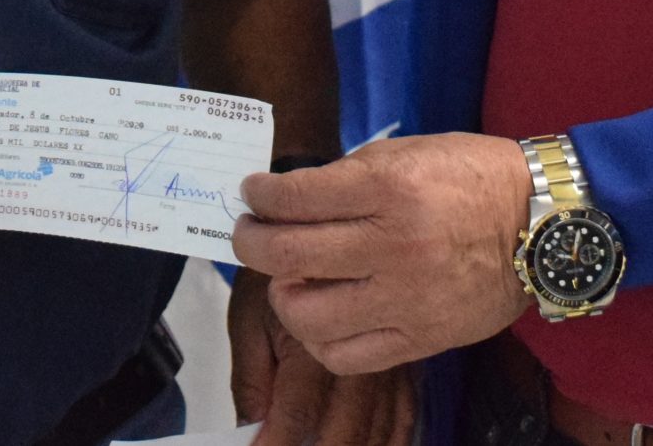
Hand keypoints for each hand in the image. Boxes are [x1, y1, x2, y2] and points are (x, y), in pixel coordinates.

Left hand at [229, 268, 417, 444]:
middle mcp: (356, 358)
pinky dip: (391, 438)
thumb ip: (250, 378)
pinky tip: (379, 445)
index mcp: (313, 346)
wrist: (330, 229)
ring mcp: (386, 363)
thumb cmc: (277, 277)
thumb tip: (247, 429)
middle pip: (345, 432)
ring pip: (379, 429)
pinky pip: (406, 415)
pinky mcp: (403, 363)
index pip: (295, 417)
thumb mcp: (249, 317)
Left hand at [233, 133, 530, 375]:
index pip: (297, 198)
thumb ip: (352, 174)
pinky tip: (318, 317)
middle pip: (289, 255)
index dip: (261, 196)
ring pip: (309, 315)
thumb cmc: (475, 179)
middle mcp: (394, 246)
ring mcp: (407, 299)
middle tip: (248, 233)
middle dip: (251, 242)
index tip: (253, 194)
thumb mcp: (412, 153)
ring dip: (281, 295)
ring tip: (285, 279)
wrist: (542, 227)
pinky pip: (347, 355)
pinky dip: (319, 340)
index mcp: (391, 189)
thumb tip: (294, 197)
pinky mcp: (420, 339)